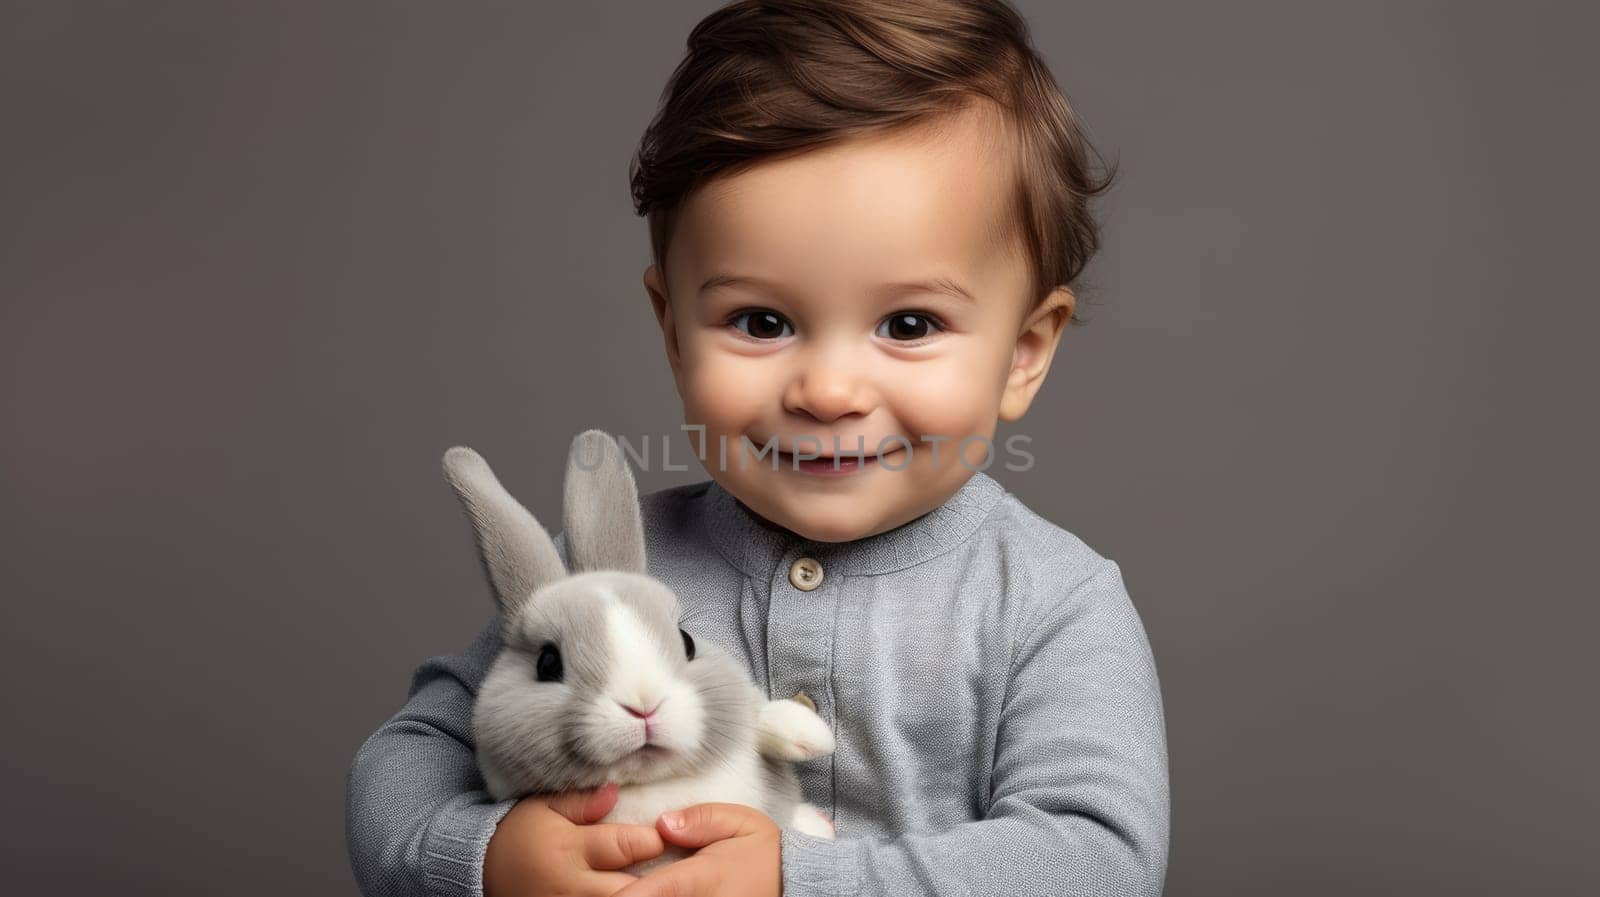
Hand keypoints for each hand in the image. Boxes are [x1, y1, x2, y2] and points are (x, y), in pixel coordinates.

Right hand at [484, 782, 666, 896]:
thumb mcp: (544, 807)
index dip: (652, 840)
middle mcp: (572, 887)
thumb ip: (581, 801)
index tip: (663, 833)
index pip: (626, 846)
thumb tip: (615, 792)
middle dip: (655, 875)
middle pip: (630, 886)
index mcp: (569, 850)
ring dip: (642, 891)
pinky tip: (629, 887)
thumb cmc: (522, 835)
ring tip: (653, 879)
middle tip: (668, 862)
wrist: (483, 873)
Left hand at [611, 803, 780, 896]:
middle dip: (621, 893)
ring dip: (635, 895)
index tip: (603, 888)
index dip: (625, 894)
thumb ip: (702, 820)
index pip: (656, 890)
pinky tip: (639, 889)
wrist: (792, 885)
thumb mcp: (741, 823)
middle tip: (599, 885)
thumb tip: (662, 824)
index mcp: (703, 876)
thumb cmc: (762, 852)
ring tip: (619, 885)